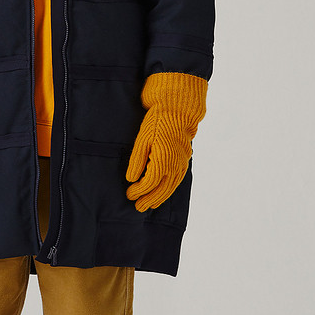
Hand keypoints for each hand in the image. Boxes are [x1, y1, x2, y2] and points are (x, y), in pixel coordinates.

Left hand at [125, 72, 206, 211]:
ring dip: (161, 197)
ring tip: (150, 204)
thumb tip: (131, 179)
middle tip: (138, 207)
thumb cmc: (157, 120)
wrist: (179, 107)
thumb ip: (137, 160)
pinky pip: (178, 179)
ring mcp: (182, 161)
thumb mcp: (142, 138)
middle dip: (149, 199)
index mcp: (163, 159)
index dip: (139, 191)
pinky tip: (164, 191)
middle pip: (162, 189)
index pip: (149, 183)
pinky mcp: (186, 158)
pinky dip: (170, 188)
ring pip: (172, 186)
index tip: (129, 195)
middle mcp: (175, 164)